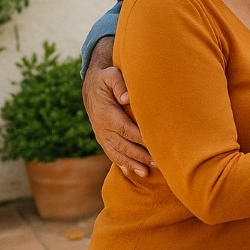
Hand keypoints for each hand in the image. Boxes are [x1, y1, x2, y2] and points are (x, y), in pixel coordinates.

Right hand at [82, 37, 153, 177]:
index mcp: (106, 113)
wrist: (91, 86)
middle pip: (123, 145)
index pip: (125, 129)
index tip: (154, 145)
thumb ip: (119, 84)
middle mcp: (102, 127)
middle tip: (158, 163)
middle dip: (140, 155)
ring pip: (117, 152)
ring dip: (132, 164)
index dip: (139, 138)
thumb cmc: (106, 78)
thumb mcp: (110, 75)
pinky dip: (122, 164)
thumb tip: (126, 97)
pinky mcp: (103, 139)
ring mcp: (102, 135)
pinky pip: (111, 153)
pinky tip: (132, 173)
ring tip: (146, 173)